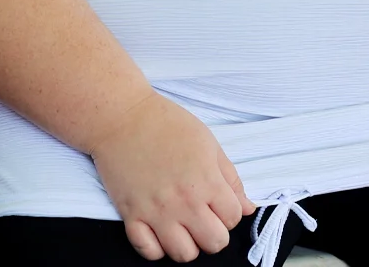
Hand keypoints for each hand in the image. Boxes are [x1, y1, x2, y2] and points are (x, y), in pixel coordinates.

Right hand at [88, 93, 254, 261]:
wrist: (121, 116)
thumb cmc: (165, 123)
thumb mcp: (207, 143)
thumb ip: (230, 178)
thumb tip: (247, 208)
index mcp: (207, 181)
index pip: (234, 219)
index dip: (228, 212)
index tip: (216, 202)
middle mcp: (184, 202)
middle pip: (215, 243)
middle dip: (213, 233)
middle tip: (201, 217)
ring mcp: (156, 211)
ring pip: (184, 254)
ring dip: (186, 243)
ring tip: (180, 226)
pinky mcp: (131, 214)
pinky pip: (148, 251)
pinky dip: (155, 247)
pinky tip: (157, 231)